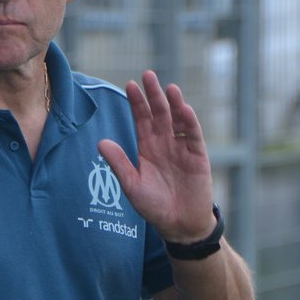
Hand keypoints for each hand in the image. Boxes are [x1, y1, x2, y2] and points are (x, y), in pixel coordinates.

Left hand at [98, 71, 215, 243]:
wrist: (179, 225)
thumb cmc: (153, 206)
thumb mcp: (132, 185)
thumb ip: (119, 163)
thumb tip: (101, 142)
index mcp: (147, 147)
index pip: (141, 119)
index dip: (137, 102)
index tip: (130, 84)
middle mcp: (164, 143)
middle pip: (159, 114)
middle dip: (153, 95)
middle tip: (148, 75)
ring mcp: (182, 148)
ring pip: (177, 120)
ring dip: (174, 104)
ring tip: (169, 88)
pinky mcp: (198, 156)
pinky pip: (193, 136)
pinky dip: (190, 122)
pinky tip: (184, 109)